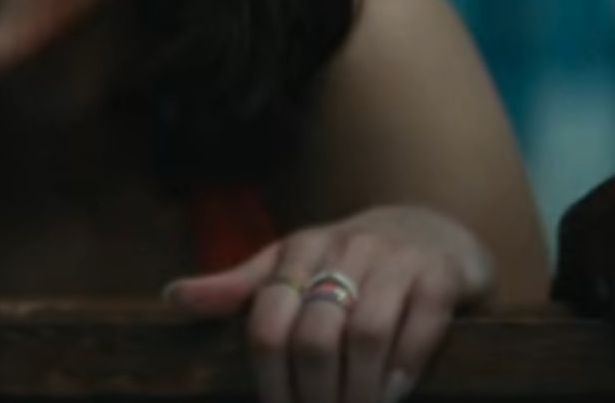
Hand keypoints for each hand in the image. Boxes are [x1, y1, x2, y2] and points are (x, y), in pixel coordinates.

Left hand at [163, 204, 492, 402]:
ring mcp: (398, 259)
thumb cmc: (354, 259)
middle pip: (314, 336)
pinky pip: (419, 328)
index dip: (269, 382)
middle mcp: (348, 247)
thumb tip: (173, 297)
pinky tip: (392, 393)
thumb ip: (242, 286)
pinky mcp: (441, 274)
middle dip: (313, 395)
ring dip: (357, 390)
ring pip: (365, 333)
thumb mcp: (296, 264)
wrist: (436, 228)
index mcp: (301, 248)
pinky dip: (403, 370)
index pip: (268, 322)